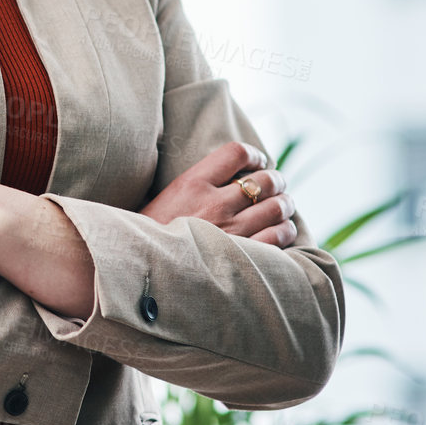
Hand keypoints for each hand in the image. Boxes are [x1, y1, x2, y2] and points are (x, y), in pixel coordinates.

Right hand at [140, 141, 298, 248]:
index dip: (255, 155)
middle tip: (276, 186)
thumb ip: (196, 185)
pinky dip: (285, 230)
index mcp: (192, 184)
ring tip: (282, 207)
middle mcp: (214, 204)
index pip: (236, 153)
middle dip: (276, 181)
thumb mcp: (166, 199)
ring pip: (277, 207)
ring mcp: (230, 231)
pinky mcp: (241, 256)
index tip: (258, 162)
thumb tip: (228, 177)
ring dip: (285, 205)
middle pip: (265, 180)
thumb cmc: (150, 237)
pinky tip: (280, 230)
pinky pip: (278, 236)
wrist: (140, 271)